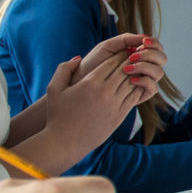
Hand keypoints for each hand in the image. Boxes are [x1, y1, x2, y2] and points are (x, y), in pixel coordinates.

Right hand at [43, 36, 158, 151]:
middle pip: (125, 70)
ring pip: (132, 83)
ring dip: (136, 74)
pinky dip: (136, 89)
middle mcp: (105, 92)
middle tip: (135, 55)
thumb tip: (79, 58)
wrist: (65, 142)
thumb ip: (64, 69)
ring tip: (137, 68)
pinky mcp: (120, 116)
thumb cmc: (57, 115)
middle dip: (130, 62)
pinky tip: (135, 84)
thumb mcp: (54, 88)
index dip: (119, 54)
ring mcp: (114, 105)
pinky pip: (133, 97)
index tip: (122, 50)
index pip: (112, 62)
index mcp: (90, 83)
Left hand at [79, 32, 167, 102]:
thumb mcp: (107, 47)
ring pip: (159, 72)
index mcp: (138, 54)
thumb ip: (125, 39)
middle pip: (162, 58)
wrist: (80, 85)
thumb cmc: (91, 65)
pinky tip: (130, 78)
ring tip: (126, 68)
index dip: (154, 43)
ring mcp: (142, 81)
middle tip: (132, 56)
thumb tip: (145, 37)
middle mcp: (143, 68)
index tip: (143, 42)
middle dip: (150, 54)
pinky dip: (145, 81)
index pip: (156, 47)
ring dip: (146, 67)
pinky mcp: (139, 95)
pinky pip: (153, 87)